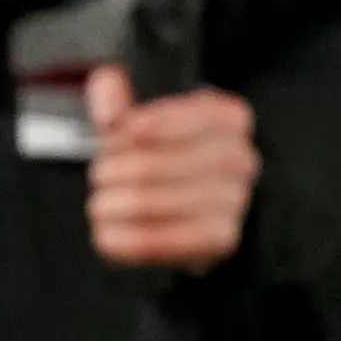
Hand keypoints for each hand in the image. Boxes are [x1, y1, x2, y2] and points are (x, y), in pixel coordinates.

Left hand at [83, 64, 260, 271]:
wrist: (195, 210)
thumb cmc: (168, 159)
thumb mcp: (142, 122)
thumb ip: (116, 100)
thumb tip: (106, 100)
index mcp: (227, 117)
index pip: (162, 121)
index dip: (129, 132)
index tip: (115, 139)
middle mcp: (240, 157)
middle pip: (150, 164)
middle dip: (112, 171)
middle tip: (100, 176)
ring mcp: (235, 200)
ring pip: (148, 203)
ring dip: (111, 205)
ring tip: (102, 204)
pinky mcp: (222, 239)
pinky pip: (159, 241)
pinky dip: (124, 239)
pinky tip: (108, 232)